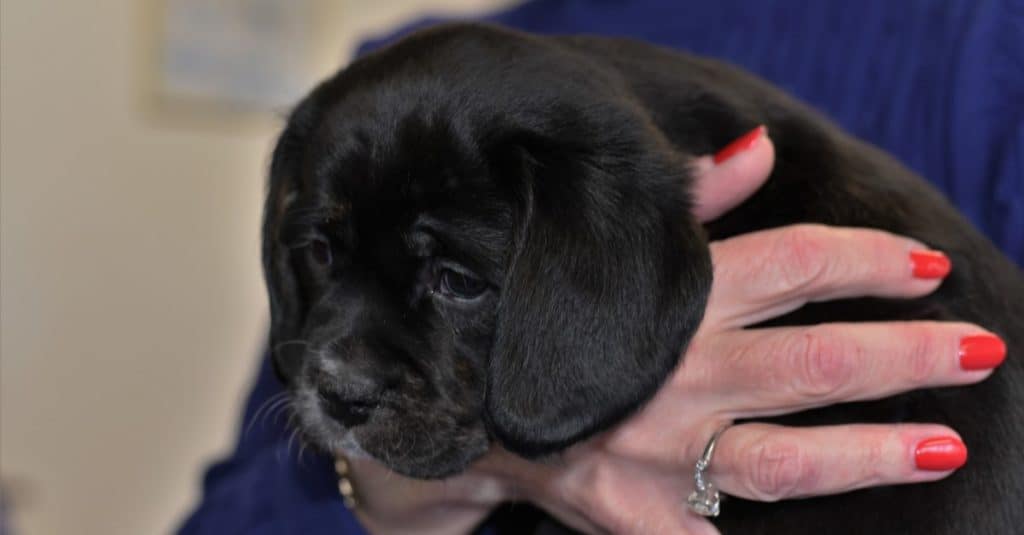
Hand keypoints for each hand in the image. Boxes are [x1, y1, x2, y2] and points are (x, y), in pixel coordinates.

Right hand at [341, 128, 1002, 534]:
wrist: (464, 410)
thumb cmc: (544, 316)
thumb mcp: (606, 252)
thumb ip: (686, 202)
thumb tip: (757, 147)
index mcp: (667, 304)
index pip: (790, 267)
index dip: (865, 260)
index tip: (920, 264)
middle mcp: (669, 377)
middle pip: (811, 364)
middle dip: (903, 355)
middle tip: (976, 347)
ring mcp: (654, 456)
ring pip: (785, 459)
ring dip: (869, 453)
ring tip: (943, 446)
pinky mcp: (636, 517)